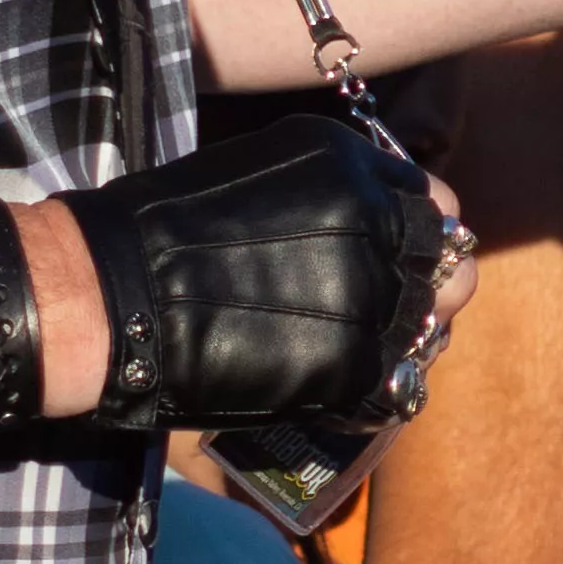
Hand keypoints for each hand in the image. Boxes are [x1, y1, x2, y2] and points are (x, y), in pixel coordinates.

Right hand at [60, 112, 471, 433]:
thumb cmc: (165, 232)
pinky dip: (371, 399)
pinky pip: (396, 389)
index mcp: (351, 165)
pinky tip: (335, 394)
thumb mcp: (264, 176)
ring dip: (400, 348)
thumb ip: (331, 197)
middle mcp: (375, 220)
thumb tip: (379, 233)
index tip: (401, 264)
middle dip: (427, 294)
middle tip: (388, 320)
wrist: (114, 293)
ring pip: (427, 332)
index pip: (433, 207)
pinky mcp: (355, 362)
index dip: (419, 243)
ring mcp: (371, 293)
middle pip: (448, 269)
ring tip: (354, 358)